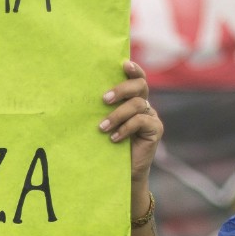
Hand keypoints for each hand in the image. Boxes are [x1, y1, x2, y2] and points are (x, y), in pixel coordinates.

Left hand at [98, 60, 162, 183]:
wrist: (122, 171)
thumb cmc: (107, 145)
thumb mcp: (103, 123)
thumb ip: (101, 109)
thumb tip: (79, 93)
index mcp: (132, 97)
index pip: (136, 77)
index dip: (133, 69)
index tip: (124, 64)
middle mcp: (143, 103)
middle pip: (140, 86)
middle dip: (122, 89)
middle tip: (104, 99)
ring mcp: (151, 115)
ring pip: (137, 104)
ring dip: (117, 115)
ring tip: (102, 127)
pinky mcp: (156, 129)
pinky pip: (141, 121)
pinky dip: (125, 128)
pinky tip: (114, 138)